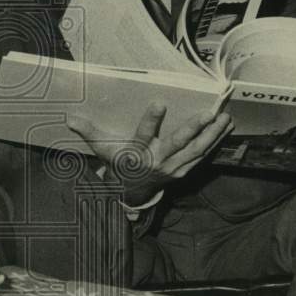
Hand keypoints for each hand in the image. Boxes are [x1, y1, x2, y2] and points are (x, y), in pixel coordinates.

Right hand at [66, 104, 232, 206]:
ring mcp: (174, 167)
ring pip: (197, 149)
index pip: (144, 135)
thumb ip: (90, 132)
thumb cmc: (119, 164)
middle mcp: (158, 160)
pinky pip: (203, 155)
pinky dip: (216, 142)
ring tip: (224, 117)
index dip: (152, 120)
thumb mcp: (103, 149)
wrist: (133, 191)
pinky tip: (226, 128)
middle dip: (193, 128)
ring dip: (212, 134)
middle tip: (207, 113)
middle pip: (178, 143)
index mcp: (137, 153)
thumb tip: (69, 118)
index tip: (159, 103)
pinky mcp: (185, 169)